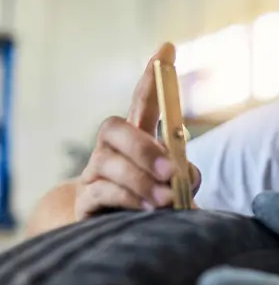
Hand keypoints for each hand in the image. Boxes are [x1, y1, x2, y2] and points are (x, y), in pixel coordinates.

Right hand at [74, 43, 200, 219]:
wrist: (114, 236)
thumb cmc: (152, 204)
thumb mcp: (175, 188)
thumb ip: (185, 177)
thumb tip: (184, 174)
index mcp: (136, 140)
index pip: (141, 104)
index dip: (153, 78)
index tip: (167, 48)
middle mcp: (111, 150)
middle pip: (115, 128)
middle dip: (144, 148)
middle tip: (171, 170)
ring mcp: (95, 173)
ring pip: (110, 163)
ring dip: (141, 180)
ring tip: (167, 199)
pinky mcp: (87, 200)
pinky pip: (101, 191)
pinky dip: (128, 198)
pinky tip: (148, 209)